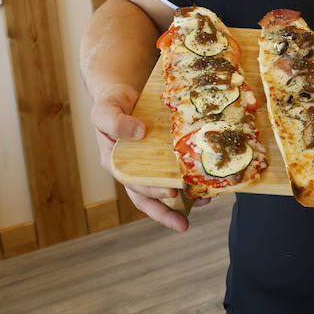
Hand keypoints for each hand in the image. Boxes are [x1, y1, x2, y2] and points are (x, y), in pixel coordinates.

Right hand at [89, 82, 203, 231]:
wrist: (126, 92)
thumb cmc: (113, 103)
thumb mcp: (106, 110)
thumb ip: (115, 122)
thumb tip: (139, 132)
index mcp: (117, 164)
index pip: (133, 184)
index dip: (151, 191)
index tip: (170, 193)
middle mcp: (134, 170)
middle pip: (149, 196)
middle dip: (166, 210)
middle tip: (184, 220)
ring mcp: (150, 165)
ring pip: (165, 189)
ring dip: (184, 201)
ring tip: (204, 203)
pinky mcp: (164, 157)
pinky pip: (178, 171)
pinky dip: (191, 180)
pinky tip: (207, 183)